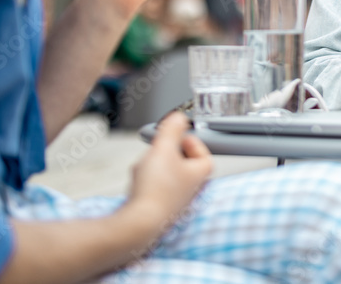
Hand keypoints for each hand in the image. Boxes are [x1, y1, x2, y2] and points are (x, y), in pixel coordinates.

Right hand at [125, 112, 211, 233]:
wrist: (139, 223)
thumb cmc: (156, 188)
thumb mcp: (164, 147)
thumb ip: (172, 128)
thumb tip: (179, 116)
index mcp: (200, 173)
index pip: (204, 152)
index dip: (190, 141)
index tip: (176, 136)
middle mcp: (191, 188)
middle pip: (182, 161)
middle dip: (165, 153)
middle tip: (157, 150)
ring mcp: (176, 200)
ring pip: (165, 173)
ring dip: (152, 166)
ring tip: (144, 169)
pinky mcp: (160, 208)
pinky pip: (153, 187)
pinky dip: (144, 182)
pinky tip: (137, 183)